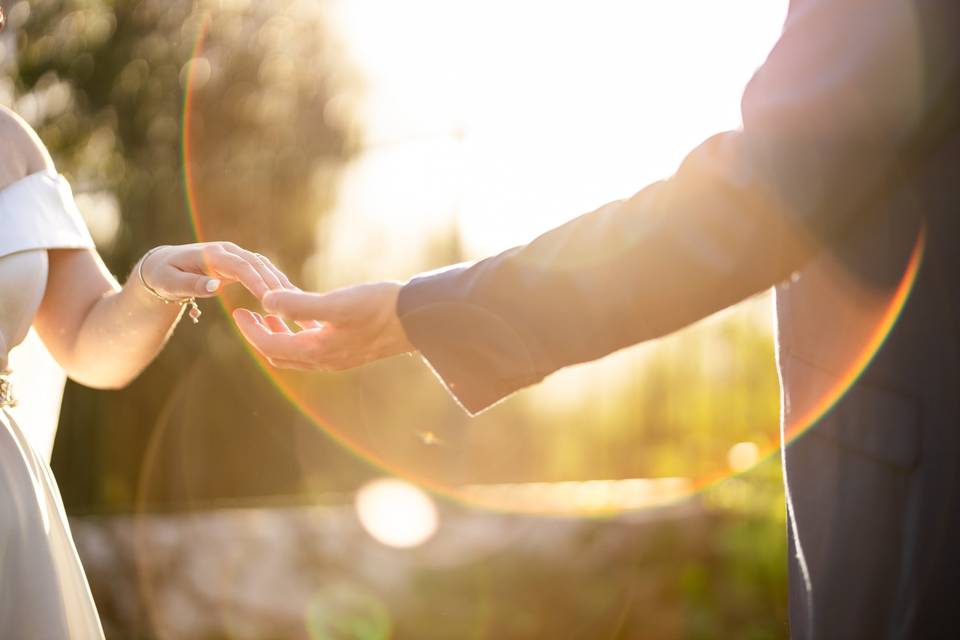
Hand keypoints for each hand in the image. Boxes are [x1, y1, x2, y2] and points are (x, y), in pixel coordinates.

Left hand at [138, 242, 289, 301]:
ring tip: (296, 301)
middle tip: (291, 304)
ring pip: (264, 266)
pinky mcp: (240, 263)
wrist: (164, 266)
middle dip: (275, 283)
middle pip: (258, 264)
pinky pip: (262, 271)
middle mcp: (227, 251)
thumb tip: (216, 286)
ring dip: (280, 282)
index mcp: (212, 254)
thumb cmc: (164, 276)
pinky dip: (276, 282)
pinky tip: (289, 296)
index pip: (241, 266)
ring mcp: (235, 255)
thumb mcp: (170, 284)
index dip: (257, 281)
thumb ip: (192, 285)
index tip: (271, 300)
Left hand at [232, 281, 414, 370]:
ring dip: (279, 335)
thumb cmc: (378, 307)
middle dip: (260, 335)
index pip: (270, 345)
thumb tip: (267, 300)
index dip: (250, 330)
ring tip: (270, 314)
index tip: (238, 313)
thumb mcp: (336, 302)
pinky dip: (300, 334)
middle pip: (280, 354)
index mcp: (317, 349)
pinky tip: (305, 317)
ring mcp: (338, 358)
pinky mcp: (349, 351)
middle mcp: (325, 360)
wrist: (415, 319)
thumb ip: (299, 303)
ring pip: (297, 353)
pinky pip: (315, 348)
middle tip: (248, 315)